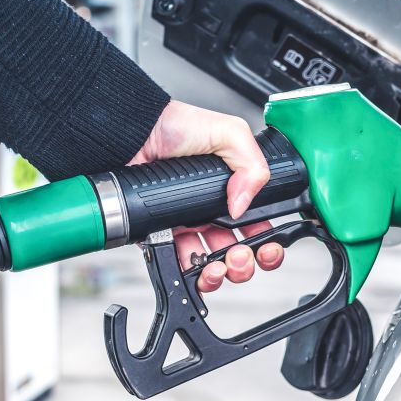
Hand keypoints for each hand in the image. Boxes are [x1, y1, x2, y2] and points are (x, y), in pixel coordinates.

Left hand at [129, 100, 284, 291]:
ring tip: (216, 266)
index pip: (257, 225)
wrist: (134, 133)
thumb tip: (244, 204)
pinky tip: (192, 266)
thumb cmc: (174, 126)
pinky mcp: (160, 233)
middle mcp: (211, 211)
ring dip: (219, 274)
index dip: (266, 241)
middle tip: (239, 256)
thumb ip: (252, 163)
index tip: (266, 247)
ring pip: (210, 263)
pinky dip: (187, 272)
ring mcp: (186, 225)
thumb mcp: (228, 132)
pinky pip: (176, 262)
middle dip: (244, 263)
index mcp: (233, 191)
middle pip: (237, 252)